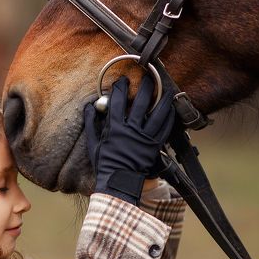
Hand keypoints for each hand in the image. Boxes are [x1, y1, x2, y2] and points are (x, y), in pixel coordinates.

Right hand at [84, 75, 175, 204]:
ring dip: (162, 98)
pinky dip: (169, 116)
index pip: (117, 101)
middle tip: (148, 76)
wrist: (119, 182)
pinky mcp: (155, 145)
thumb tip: (89, 107)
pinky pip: (165, 127)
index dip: (120, 88)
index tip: (122, 81)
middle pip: (140, 102)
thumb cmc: (105, 164)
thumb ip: (91, 124)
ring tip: (165, 88)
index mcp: (115, 128)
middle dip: (144, 86)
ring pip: (157, 112)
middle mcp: (131, 130)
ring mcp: (145, 137)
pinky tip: (170, 108)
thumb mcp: (93, 144)